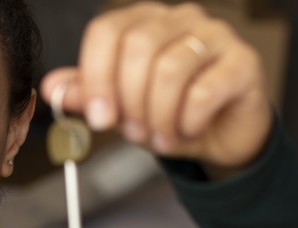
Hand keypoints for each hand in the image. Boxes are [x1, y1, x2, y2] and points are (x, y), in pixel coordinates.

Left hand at [41, 1, 271, 171]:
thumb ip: (89, 95)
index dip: (95, 75)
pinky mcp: (244, 61)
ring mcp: (215, 35)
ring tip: (159, 138)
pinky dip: (188, 121)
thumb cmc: (170, 113)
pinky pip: (205, 91)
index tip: (98, 118)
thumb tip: (53, 88)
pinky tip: (187, 132)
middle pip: (137, 46)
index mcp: (144, 21)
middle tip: (132, 132)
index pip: (107, 30)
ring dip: (158, 115)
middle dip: (128, 99)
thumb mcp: (123, 108)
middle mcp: (180, 18)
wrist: (222, 135)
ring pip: (170, 68)